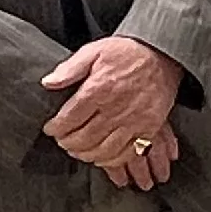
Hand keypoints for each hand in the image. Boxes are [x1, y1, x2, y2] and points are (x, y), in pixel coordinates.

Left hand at [41, 35, 185, 189]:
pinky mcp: (148, 128)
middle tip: (62, 141)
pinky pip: (127, 153)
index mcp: (99, 88)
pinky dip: (111, 160)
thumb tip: (48, 83)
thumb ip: (70, 69)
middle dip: (68, 143)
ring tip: (77, 150)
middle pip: (84, 138)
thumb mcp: (94, 51)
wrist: (162, 55)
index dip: (55, 128)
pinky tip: (101, 157)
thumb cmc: (127, 53)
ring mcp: (134, 121)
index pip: (69, 118)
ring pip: (103, 150)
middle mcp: (116, 108)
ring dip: (86, 154)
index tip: (51, 129)